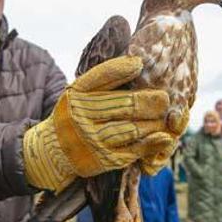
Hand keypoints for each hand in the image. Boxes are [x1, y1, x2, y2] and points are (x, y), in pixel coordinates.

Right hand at [23, 56, 175, 190]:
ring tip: (168, 115)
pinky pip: (134, 150)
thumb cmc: (76, 113)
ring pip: (133, 129)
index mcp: (78, 96)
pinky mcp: (105, 160)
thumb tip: (137, 61)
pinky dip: (152, 143)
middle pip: (124, 106)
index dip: (123, 69)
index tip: (141, 64)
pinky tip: (164, 137)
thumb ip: (105, 76)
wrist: (54, 150)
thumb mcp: (80, 91)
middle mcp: (83, 118)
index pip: (101, 78)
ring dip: (154, 122)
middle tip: (165, 98)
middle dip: (150, 101)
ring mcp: (94, 141)